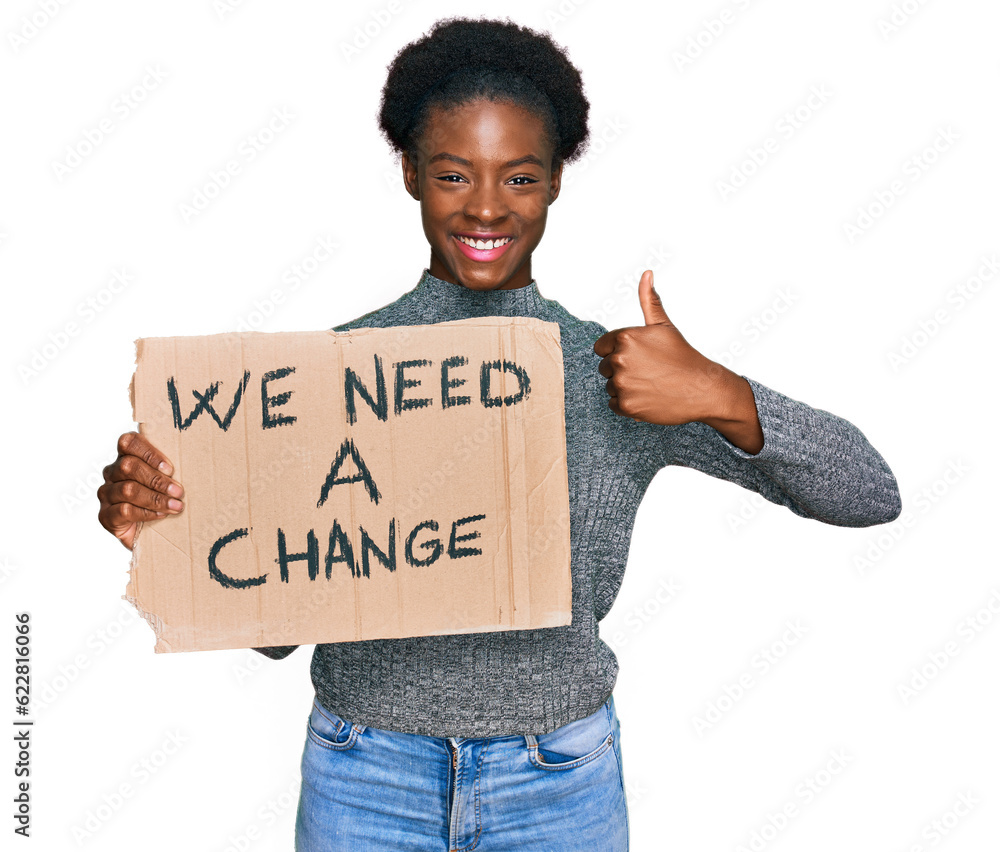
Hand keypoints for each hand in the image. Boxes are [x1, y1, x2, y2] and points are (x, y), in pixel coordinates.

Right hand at [98, 432, 183, 550]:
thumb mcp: (169, 480)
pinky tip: (161, 515)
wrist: (153, 534)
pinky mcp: (105, 515)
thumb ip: (170, 469)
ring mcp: (106, 494)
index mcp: (126, 457)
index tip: (170, 468)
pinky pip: (124, 510)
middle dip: (158, 480)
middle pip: (129, 466)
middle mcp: (112, 473)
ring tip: (176, 506)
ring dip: (156, 498)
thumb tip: (192, 462)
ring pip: (127, 490)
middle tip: (179, 492)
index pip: (128, 442)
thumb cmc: (164, 499)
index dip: (149, 453)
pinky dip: (146, 513)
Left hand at [593, 270, 729, 424]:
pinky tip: (647, 398)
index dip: (618, 352)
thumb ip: (650, 301)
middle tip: (648, 372)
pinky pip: (613, 404)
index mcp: (625, 337)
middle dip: (622, 370)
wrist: (702, 389)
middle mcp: (619, 359)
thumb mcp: (664, 326)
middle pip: (605, 367)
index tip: (638, 357)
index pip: (601, 347)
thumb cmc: (682, 357)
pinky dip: (627, 404)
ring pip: (610, 386)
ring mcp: (622, 383)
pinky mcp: (625, 405)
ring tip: (650, 384)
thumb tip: (646, 274)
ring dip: (625, 388)